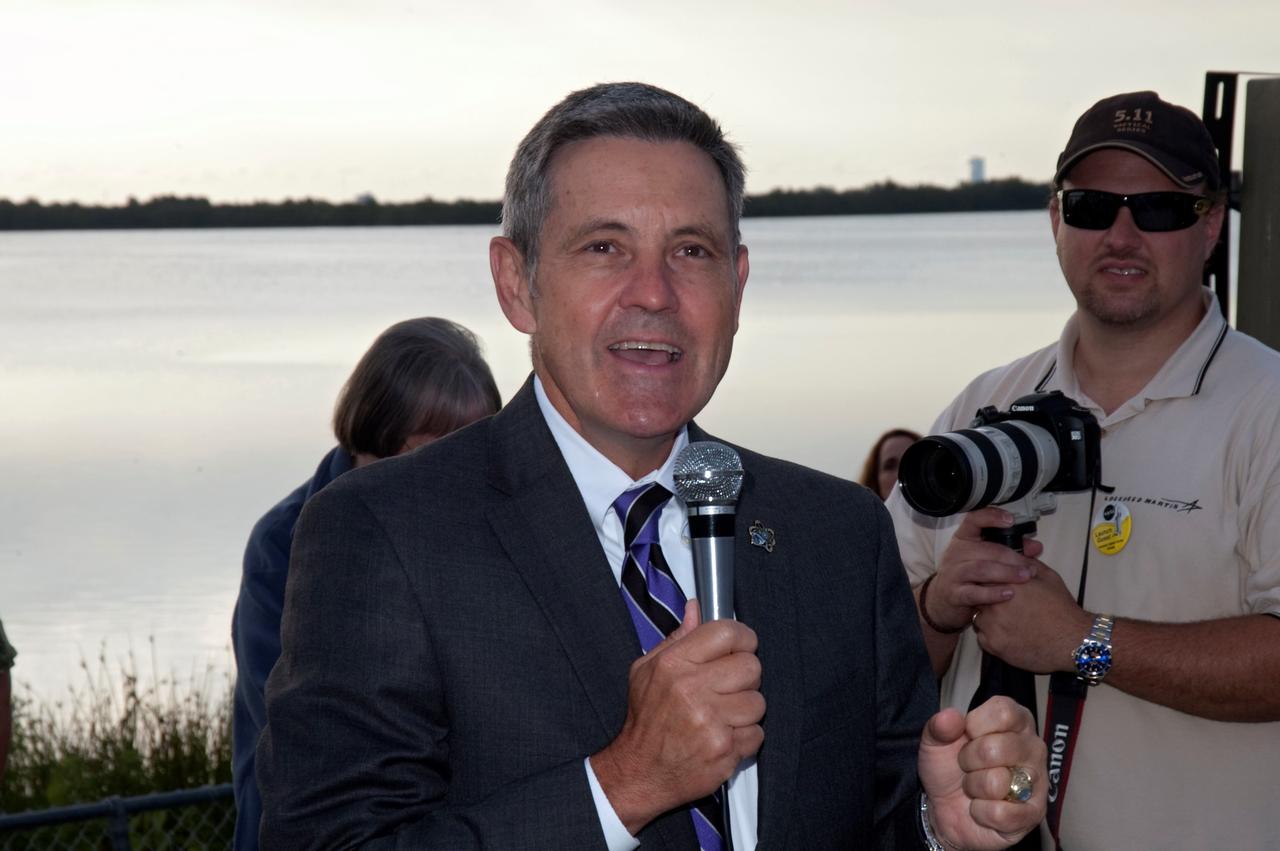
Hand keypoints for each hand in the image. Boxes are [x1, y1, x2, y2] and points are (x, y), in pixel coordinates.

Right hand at [591, 601, 764, 833]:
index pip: (727, 633)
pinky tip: (723, 737)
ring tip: (724, 715)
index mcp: (674, 665)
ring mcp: (710, 722)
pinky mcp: (724, 750)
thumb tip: (697, 608)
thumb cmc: (646, 719)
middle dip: (745, 676)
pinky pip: (757, 733)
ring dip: (745, 710)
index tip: (742, 646)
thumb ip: (677, 638)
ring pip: (758, 702)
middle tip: (729, 686)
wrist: (639, 771)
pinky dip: (745, 737)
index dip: (742, 638)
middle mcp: (692, 690)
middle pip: (751, 667)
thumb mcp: (647, 670)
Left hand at [919, 697, 1046, 849]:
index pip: (1003, 712)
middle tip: (968, 766)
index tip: (966, 735)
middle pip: (996, 748)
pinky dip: (981, 813)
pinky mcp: (1033, 814)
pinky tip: (983, 808)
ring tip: (976, 787)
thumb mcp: (935, 742)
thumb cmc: (949, 769)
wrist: (946, 809)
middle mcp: (1033, 747)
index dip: (975, 725)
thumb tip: (950, 717)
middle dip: (968, 760)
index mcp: (1015, 721)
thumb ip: (939, 726)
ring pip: (996, 783)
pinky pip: (1000, 813)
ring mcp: (1037, 782)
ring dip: (974, 788)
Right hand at [924, 509, 1043, 631]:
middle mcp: (955, 553)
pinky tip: (1009, 594)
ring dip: (1006, 573)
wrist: (943, 600)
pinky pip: (974, 593)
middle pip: (985, 549)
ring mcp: (953, 573)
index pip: (973, 520)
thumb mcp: (985, 559)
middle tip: (1031, 566)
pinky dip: (993, 593)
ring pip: (981, 569)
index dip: (991, 517)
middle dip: (1012, 556)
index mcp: (963, 539)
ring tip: (1025, 577)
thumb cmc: (968, 576)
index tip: (1010, 520)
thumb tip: (1036, 547)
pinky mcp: (954, 594)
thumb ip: (1011, 550)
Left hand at [973, 566, 1091, 673]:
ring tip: (1010, 622)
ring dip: (989, 619)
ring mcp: (992, 625)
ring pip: (978, 618)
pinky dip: (993, 636)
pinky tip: (1010, 635)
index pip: (983, 577)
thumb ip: (1026, 564)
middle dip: (987, 600)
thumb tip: (1014, 555)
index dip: (989, 582)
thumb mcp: (1048, 577)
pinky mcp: (993, 645)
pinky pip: (983, 637)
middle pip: (978, 597)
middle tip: (1005, 607)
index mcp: (1006, 584)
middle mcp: (994, 603)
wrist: (1073, 641)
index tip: (996, 587)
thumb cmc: (1062, 609)